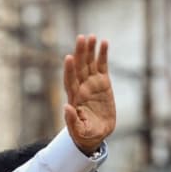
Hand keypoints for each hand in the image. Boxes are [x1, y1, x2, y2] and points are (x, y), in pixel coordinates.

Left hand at [62, 35, 114, 154]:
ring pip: (89, 63)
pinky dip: (102, 54)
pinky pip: (102, 66)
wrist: (95, 134)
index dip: (70, 70)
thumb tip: (66, 107)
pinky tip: (104, 42)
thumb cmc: (85, 135)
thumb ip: (72, 120)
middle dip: (80, 53)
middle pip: (79, 67)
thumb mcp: (79, 131)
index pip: (70, 81)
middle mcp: (81, 87)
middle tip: (81, 38)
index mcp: (75, 98)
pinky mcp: (102, 82)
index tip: (69, 57)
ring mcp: (91, 83)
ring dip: (90, 50)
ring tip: (92, 36)